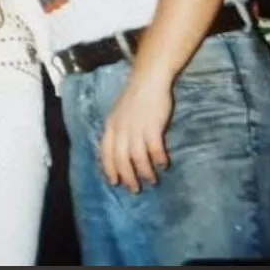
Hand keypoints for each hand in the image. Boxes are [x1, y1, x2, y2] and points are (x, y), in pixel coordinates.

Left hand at [100, 71, 172, 193]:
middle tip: (135, 189)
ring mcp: (136, 128)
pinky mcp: (152, 126)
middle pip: (121, 159)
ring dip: (145, 172)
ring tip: (152, 180)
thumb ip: (119, 131)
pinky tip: (164, 165)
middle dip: (127, 176)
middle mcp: (121, 129)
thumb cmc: (136, 98)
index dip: (109, 168)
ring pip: (137, 157)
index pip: (106, 152)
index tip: (114, 182)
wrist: (149, 80)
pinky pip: (155, 149)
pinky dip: (158, 159)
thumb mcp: (119, 114)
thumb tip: (122, 152)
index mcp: (111, 126)